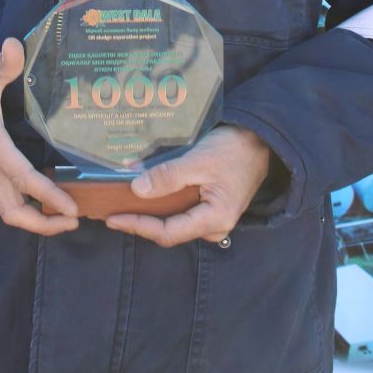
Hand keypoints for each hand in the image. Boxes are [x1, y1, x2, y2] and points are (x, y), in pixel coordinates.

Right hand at [0, 37, 78, 235]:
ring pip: (8, 209)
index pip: (22, 177)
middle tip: (76, 219)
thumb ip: (3, 64)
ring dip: (37, 218)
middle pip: (13, 211)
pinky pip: (6, 199)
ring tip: (66, 214)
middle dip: (44, 223)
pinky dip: (27, 205)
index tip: (72, 208)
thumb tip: (15, 44)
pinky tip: (47, 195)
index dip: (48, 195)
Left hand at [105, 125, 270, 247]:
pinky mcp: (211, 206)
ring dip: (149, 212)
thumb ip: (168, 176)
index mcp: (214, 219)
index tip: (113, 218)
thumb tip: (137, 189)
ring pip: (174, 221)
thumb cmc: (234, 150)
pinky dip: (162, 203)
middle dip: (140, 222)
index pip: (167, 232)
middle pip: (169, 231)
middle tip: (111, 211)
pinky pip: (182, 210)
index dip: (138, 226)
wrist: (261, 139)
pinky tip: (145, 192)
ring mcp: (213, 217)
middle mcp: (214, 226)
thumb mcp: (199, 161)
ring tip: (122, 202)